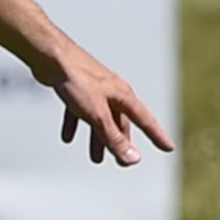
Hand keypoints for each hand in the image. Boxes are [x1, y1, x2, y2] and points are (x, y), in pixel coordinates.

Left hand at [50, 47, 174, 165]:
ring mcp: (94, 90)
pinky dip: (75, 125)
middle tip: (122, 162)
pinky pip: (78, 111)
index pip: (146, 121)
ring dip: (98, 138)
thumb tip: (133, 159)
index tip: (169, 148)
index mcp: (124, 96)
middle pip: (121, 123)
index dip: (157, 136)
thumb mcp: (97, 116)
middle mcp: (113, 92)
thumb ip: (113, 138)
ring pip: (100, 119)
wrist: (50, 58)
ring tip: (96, 158)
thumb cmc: (76, 81)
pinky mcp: (76, 88)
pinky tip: (67, 137)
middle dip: (121, 143)